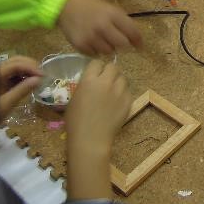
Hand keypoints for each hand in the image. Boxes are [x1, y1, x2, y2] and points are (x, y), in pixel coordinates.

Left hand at [0, 56, 42, 122]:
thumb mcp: (6, 105)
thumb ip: (22, 90)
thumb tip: (39, 79)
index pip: (16, 64)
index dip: (31, 68)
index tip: (43, 76)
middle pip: (15, 61)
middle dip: (30, 66)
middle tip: (42, 76)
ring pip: (13, 65)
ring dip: (26, 69)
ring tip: (36, 79)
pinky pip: (10, 73)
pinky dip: (20, 75)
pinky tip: (27, 82)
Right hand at [57, 0, 142, 54]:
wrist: (65, 7)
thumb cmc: (90, 7)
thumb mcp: (109, 8)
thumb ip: (122, 21)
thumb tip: (136, 38)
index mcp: (112, 14)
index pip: (132, 31)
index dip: (138, 40)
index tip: (140, 46)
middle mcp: (103, 26)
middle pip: (122, 45)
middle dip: (123, 45)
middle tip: (120, 43)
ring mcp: (91, 37)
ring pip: (109, 51)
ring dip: (109, 48)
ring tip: (103, 40)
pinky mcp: (81, 45)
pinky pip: (95, 54)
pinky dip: (96, 50)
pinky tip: (92, 42)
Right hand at [65, 60, 132, 200]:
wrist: (90, 140)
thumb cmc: (76, 122)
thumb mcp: (74, 98)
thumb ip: (85, 85)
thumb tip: (91, 81)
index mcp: (89, 80)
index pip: (96, 63)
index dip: (96, 68)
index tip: (95, 74)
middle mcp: (106, 82)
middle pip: (113, 67)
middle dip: (109, 72)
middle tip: (105, 81)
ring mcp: (119, 91)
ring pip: (122, 78)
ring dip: (117, 82)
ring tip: (112, 92)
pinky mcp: (128, 101)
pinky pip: (128, 91)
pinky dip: (123, 94)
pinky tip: (117, 103)